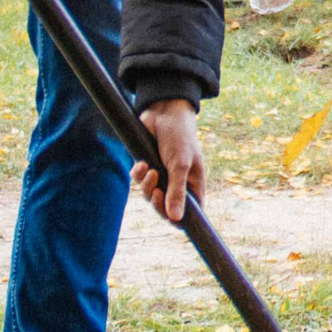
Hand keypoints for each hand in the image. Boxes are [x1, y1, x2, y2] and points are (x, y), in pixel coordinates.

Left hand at [132, 99, 205, 221]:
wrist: (164, 112)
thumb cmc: (180, 137)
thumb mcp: (180, 165)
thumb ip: (177, 192)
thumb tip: (176, 219)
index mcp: (193, 185)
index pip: (189, 213)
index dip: (178, 219)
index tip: (169, 216)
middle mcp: (177, 183)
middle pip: (165, 208)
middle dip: (158, 202)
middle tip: (156, 192)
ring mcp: (162, 175)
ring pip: (149, 195)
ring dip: (147, 186)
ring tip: (151, 170)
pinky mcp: (147, 166)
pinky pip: (139, 180)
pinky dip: (139, 174)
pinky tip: (142, 163)